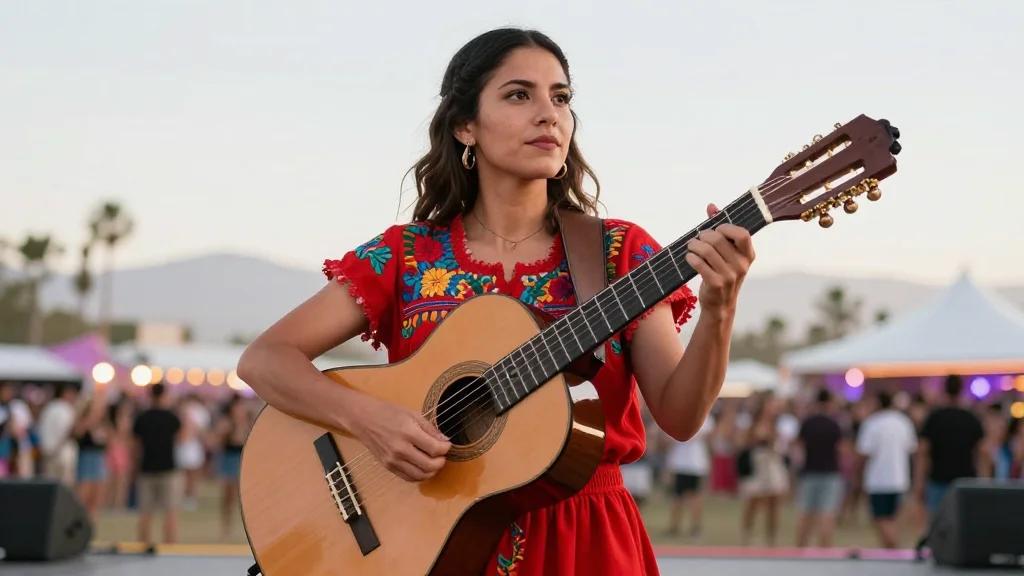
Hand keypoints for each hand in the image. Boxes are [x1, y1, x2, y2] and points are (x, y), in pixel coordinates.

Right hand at [346, 395, 450, 481]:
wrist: (363, 418)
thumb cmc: (387, 412)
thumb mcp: (412, 414)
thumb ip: (430, 429)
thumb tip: (445, 441)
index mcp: (408, 432)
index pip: (435, 449)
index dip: (446, 449)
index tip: (447, 445)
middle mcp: (400, 449)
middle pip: (429, 465)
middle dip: (441, 462)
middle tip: (442, 455)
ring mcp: (393, 460)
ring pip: (420, 475)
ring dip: (432, 471)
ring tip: (434, 462)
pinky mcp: (388, 466)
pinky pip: (408, 477)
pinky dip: (419, 475)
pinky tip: (422, 467)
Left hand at [684, 203, 755, 318]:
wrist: (719, 305)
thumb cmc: (722, 273)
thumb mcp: (727, 253)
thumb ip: (721, 229)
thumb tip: (711, 206)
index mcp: (748, 255)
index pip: (742, 234)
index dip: (726, 228)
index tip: (716, 230)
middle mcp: (741, 265)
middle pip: (718, 239)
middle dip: (703, 235)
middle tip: (696, 239)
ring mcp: (729, 276)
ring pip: (706, 250)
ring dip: (694, 245)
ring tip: (690, 246)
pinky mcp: (716, 284)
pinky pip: (698, 264)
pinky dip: (690, 257)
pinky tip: (689, 258)